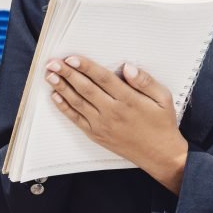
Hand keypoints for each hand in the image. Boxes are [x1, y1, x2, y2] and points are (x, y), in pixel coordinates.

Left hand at [44, 55, 187, 194]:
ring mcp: (102, 125)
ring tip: (50, 75)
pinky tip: (56, 97)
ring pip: (78, 103)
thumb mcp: (163, 98)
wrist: (159, 155)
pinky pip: (77, 119)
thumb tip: (127, 67)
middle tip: (53, 63)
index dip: (86, 67)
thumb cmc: (162, 124)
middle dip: (68, 74)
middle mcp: (112, 112)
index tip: (71, 58)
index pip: (103, 79)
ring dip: (62, 88)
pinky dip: (65, 108)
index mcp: (129, 100)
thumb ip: (145, 81)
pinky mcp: (97, 135)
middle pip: (86, 89)